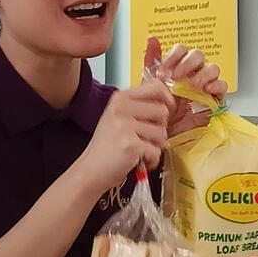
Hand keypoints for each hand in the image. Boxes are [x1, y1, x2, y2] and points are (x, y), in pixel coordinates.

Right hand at [75, 78, 174, 196]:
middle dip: (159, 129)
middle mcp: (121, 109)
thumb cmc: (107, 147)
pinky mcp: (131, 144)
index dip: (167, 98)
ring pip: (162, 133)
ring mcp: (125, 126)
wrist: (91, 170)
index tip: (167, 108)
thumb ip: (139, 107)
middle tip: (144, 138)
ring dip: (154, 147)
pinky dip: (150, 161)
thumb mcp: (118, 118)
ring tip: (138, 150)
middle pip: (162, 112)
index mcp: (119, 98)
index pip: (155, 86)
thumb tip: (166, 100)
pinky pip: (156, 151)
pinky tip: (137, 160)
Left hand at [145, 36, 226, 136]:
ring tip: (193, 84)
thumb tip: (152, 39)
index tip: (165, 69)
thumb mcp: (149, 84)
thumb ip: (151, 60)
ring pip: (212, 68)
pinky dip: (216, 85)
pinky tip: (206, 90)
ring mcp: (204, 85)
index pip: (182, 50)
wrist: (163, 132)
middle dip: (188, 63)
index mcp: (178, 67)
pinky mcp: (214, 99)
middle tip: (177, 76)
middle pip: (198, 56)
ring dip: (203, 74)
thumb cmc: (158, 108)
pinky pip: (222, 86)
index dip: (175, 56)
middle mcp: (192, 73)